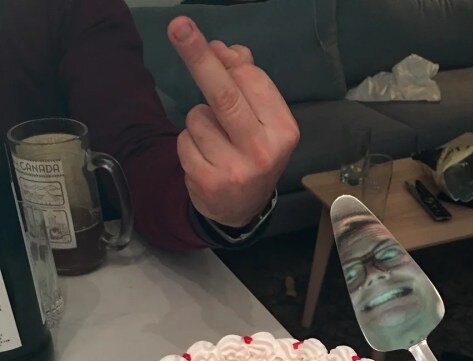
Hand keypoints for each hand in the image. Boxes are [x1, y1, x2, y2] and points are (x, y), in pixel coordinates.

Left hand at [167, 17, 298, 227]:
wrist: (241, 210)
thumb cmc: (251, 154)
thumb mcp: (261, 121)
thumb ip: (247, 82)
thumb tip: (224, 49)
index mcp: (283, 131)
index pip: (251, 81)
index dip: (226, 61)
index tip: (209, 42)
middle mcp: (263, 151)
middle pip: (224, 94)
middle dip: (199, 57)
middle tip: (178, 27)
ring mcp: (235, 169)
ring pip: (197, 117)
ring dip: (198, 121)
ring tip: (214, 142)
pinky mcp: (208, 182)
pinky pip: (183, 141)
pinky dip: (188, 143)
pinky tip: (204, 158)